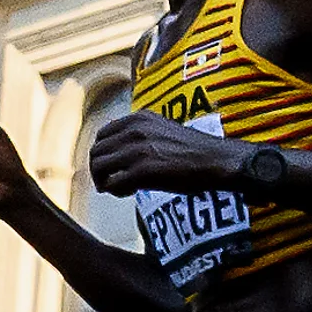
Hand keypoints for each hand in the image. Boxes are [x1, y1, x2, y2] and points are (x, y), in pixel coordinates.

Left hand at [89, 112, 248, 196]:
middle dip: (99, 171)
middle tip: (109, 183)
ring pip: (100, 168)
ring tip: (118, 189)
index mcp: (138, 118)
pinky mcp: (142, 170)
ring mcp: (137, 150)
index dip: (102, 154)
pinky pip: (113, 184)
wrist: (215, 161)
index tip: (109, 167)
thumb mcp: (162, 130)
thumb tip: (120, 152)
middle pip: (96, 152)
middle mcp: (134, 131)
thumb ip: (140, 135)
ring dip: (105, 182)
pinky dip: (116, 192)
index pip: (102, 135)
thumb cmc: (193, 151)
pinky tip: (129, 193)